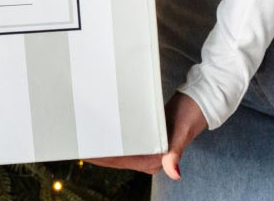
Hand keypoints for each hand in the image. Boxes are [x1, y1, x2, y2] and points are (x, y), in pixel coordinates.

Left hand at [85, 93, 207, 179]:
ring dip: (101, 144)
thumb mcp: (182, 131)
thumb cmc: (192, 114)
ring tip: (80, 135)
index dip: (101, 158)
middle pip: (115, 158)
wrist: (200, 100)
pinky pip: (123, 141)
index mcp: (156, 161)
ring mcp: (147, 149)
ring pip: (117, 150)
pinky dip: (110, 137)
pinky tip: (97, 130)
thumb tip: (174, 173)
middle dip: (96, 152)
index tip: (83, 151)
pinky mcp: (146, 139)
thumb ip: (175, 152)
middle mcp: (150, 158)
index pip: (121, 162)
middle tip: (74, 140)